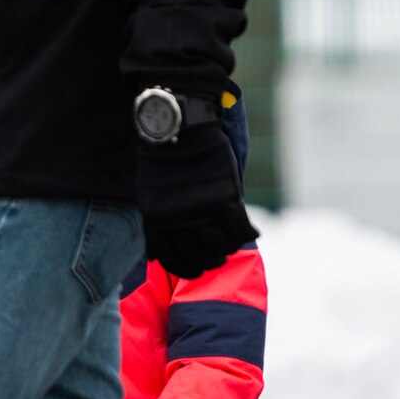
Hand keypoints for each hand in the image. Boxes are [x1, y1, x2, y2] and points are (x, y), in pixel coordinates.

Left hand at [136, 121, 257, 277]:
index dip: (188, 270)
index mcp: (158, 223)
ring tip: (231, 241)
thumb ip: (158, 225)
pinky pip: (241, 231)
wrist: (178, 128)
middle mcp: (179, 223)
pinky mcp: (226, 201)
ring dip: (229, 248)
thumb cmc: (163, 160)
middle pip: (202, 259)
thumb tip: (158, 256)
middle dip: (212, 261)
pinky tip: (250, 230)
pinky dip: (248, 233)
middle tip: (219, 256)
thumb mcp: (150, 195)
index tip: (197, 268)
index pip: (175, 262)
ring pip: (223, 248)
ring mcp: (204, 213)